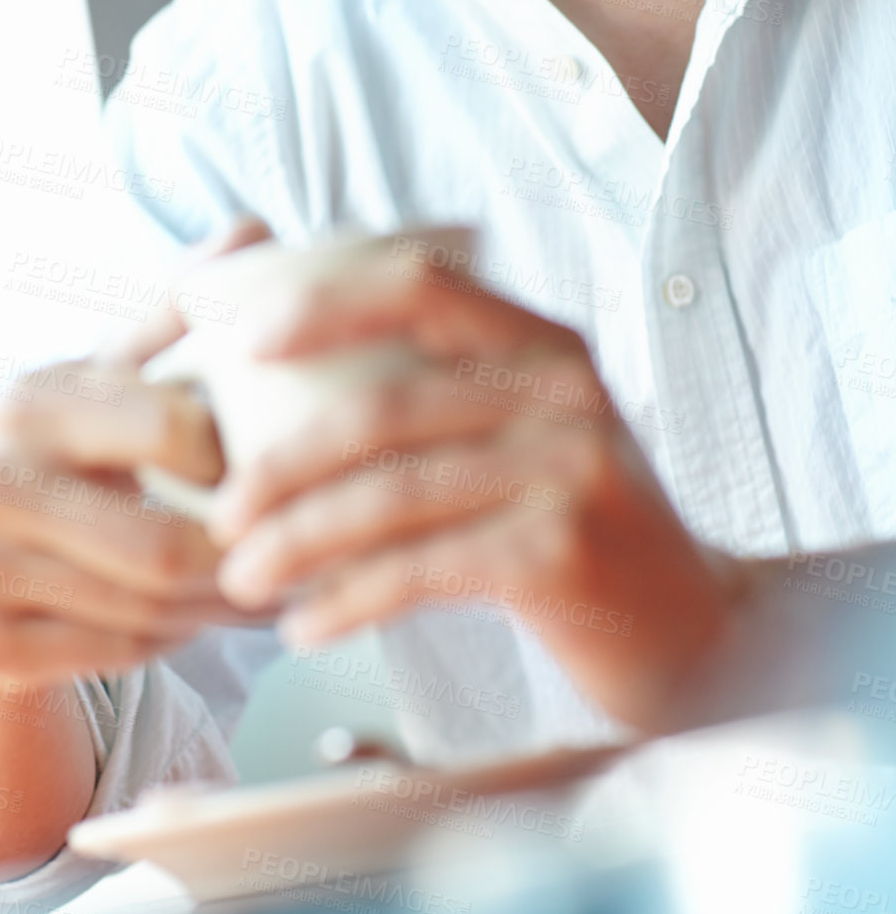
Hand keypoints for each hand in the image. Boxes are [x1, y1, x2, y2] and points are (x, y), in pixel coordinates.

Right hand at [0, 218, 273, 683]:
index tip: (275, 468)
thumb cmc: (68, 455)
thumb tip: (255, 229)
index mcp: (30, 401)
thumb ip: (180, 311)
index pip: (173, 432)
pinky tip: (203, 617)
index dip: (240, 461)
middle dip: (242, 559)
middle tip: (297, 554)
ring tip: (268, 584)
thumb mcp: (112, 377)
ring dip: (222, 607)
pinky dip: (175, 641)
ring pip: (148, 612)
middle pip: (164, 547)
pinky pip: (118, 656)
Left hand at [209, 242, 747, 732]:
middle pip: (383, 404)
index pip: (417, 282)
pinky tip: (301, 626)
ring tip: (239, 578)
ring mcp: (569, 465)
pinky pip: (422, 569)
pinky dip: (348, 600)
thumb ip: (442, 392)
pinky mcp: (563, 548)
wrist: (697, 631)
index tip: (232, 334)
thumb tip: (280, 364)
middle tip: (217, 511)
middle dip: (279, 461)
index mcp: (543, 341)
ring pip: (392, 493)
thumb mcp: (526, 433)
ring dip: (296, 541)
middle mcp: (563, 387)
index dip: (317, 299)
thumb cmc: (573, 528)